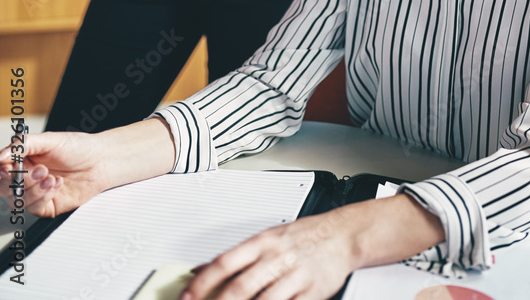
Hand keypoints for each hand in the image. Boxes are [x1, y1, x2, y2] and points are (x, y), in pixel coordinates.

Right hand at [0, 118, 174, 217]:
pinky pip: (33, 208)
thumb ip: (24, 144)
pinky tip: (57, 184)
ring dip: (34, 189)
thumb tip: (0, 155)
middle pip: (4, 187)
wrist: (101, 161)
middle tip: (41, 170)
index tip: (11, 167)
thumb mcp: (50, 139)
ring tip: (51, 177)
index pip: (0, 166)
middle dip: (21, 180)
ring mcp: (35, 192)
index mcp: (24, 157)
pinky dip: (44, 196)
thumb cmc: (78, 147)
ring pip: (17, 200)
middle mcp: (26, 176)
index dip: (2, 169)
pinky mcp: (46, 205)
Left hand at [181, 195, 444, 299]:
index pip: (226, 262)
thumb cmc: (302, 236)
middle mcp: (277, 257)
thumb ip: (236, 256)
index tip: (186, 297)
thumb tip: (200, 269)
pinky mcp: (311, 292)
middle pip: (241, 286)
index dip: (203, 282)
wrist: (342, 235)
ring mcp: (295, 275)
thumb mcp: (267, 238)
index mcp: (263, 241)